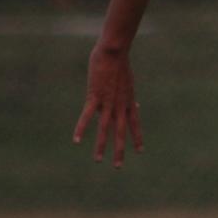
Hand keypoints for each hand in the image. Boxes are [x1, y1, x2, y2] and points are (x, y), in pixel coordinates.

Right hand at [73, 45, 144, 166]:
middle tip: (118, 166)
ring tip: (98, 160)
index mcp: (129, 101)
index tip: (140, 150)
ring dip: (101, 145)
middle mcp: (121, 105)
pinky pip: (87, 116)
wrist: (115, 51)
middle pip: (121, 131)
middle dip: (120, 150)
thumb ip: (128, 95)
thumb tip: (134, 103)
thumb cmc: (120, 63)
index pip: (135, 123)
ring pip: (105, 128)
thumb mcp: (127, 81)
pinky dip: (81, 128)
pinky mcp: (95, 96)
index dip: (137, 137)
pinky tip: (76, 140)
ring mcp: (109, 102)